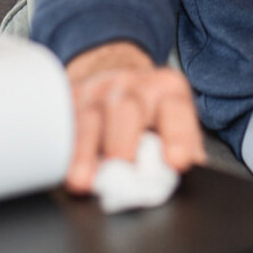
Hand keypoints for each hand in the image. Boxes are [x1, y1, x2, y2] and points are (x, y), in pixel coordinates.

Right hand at [63, 41, 205, 194]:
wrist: (112, 71)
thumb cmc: (149, 109)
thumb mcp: (173, 119)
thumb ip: (185, 147)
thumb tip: (188, 179)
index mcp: (167, 89)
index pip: (175, 109)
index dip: (177, 135)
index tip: (176, 162)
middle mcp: (132, 85)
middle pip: (127, 109)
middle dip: (124, 142)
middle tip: (125, 171)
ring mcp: (96, 90)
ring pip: (90, 118)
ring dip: (86, 152)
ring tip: (85, 181)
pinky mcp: (70, 100)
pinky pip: (64, 125)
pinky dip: (65, 152)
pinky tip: (65, 171)